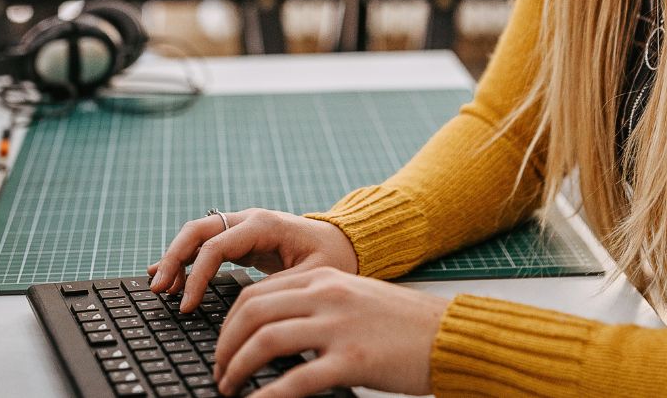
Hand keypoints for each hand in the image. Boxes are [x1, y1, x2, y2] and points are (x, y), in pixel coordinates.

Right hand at [147, 208, 356, 312]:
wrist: (345, 241)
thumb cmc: (333, 257)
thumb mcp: (313, 276)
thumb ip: (280, 287)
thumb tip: (248, 310)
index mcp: (264, 224)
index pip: (216, 246)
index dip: (196, 276)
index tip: (186, 306)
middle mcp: (248, 220)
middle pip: (197, 231)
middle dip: (174, 259)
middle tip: (158, 289)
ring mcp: (242, 227)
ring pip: (197, 235)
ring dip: (176, 259)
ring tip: (159, 287)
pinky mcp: (241, 239)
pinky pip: (206, 245)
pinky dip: (186, 259)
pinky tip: (169, 276)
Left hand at [213, 267, 450, 396]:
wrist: (448, 334)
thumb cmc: (402, 323)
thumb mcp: (353, 298)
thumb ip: (315, 305)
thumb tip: (272, 326)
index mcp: (323, 279)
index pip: (256, 293)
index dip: (228, 323)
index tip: (222, 345)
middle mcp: (327, 296)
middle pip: (252, 313)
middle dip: (224, 345)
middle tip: (218, 369)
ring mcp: (339, 327)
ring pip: (265, 341)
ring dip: (237, 367)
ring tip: (229, 387)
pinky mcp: (353, 360)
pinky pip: (297, 379)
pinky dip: (268, 395)